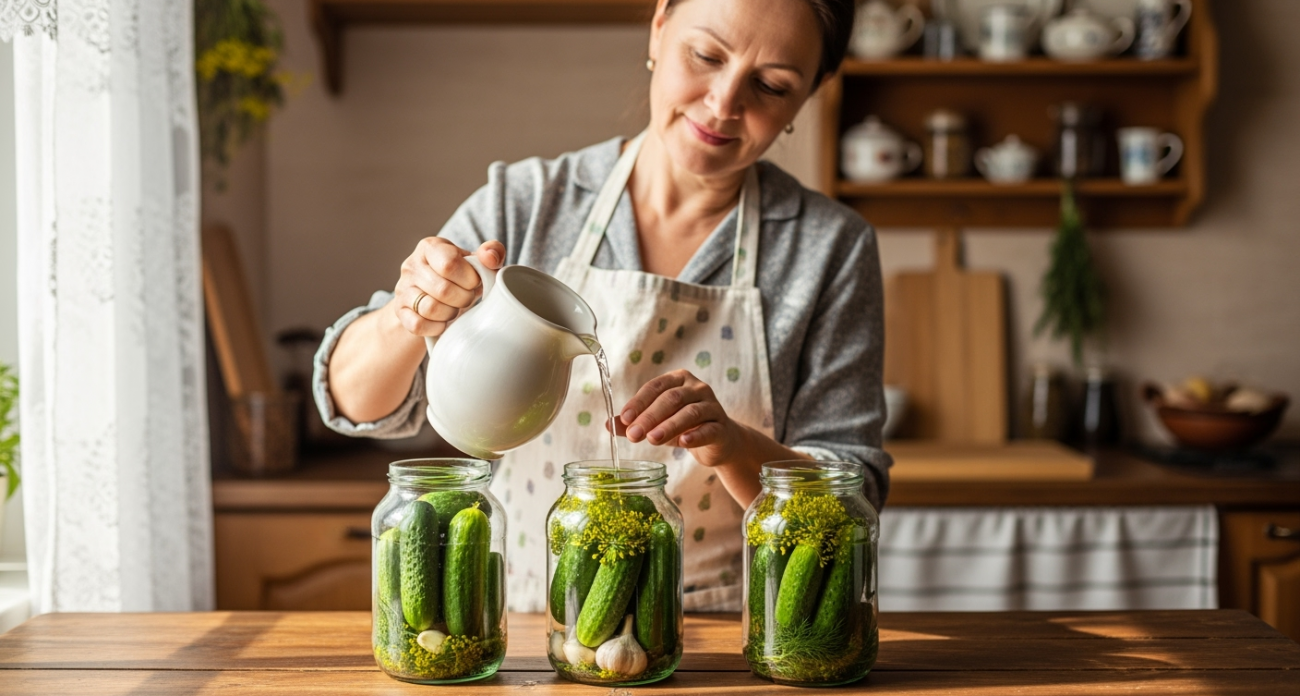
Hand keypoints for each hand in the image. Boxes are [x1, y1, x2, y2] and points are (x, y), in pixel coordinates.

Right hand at [393, 238, 504, 336]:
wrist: (432, 297)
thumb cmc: (459, 278)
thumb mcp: (476, 262)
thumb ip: (491, 253)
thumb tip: (491, 257)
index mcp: (431, 247)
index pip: (449, 264)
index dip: (469, 279)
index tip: (474, 282)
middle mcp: (411, 265)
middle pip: (443, 289)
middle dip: (463, 298)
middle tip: (467, 298)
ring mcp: (402, 289)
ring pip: (430, 309)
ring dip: (450, 313)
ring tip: (455, 308)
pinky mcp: (399, 311)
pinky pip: (418, 325)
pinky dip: (436, 327)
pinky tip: (443, 322)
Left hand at [611, 369, 742, 466]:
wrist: (719, 441)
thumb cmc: (684, 427)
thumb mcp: (657, 423)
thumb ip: (635, 422)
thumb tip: (608, 424)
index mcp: (679, 380)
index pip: (655, 387)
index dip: (639, 402)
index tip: (624, 418)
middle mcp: (697, 388)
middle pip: (672, 398)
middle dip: (650, 416)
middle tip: (633, 434)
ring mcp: (712, 406)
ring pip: (690, 412)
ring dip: (669, 426)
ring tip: (652, 439)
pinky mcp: (722, 427)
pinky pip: (708, 429)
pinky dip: (695, 435)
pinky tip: (682, 442)